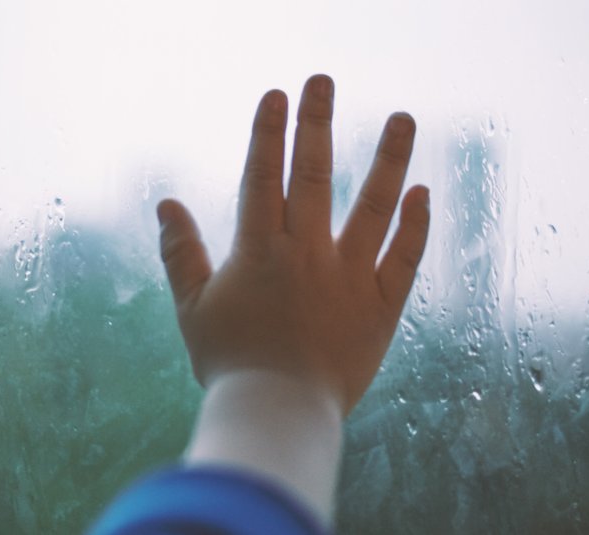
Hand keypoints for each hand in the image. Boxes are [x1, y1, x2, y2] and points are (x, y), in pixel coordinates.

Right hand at [157, 74, 429, 413]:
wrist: (277, 412)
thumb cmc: (229, 362)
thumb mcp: (192, 306)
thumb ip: (180, 252)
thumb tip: (166, 203)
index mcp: (258, 251)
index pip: (263, 176)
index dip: (268, 132)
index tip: (276, 96)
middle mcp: (305, 253)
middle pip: (314, 175)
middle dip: (316, 123)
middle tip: (322, 81)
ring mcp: (348, 277)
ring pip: (373, 206)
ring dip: (389, 159)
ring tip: (403, 118)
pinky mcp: (380, 307)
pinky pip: (404, 258)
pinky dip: (415, 225)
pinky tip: (422, 192)